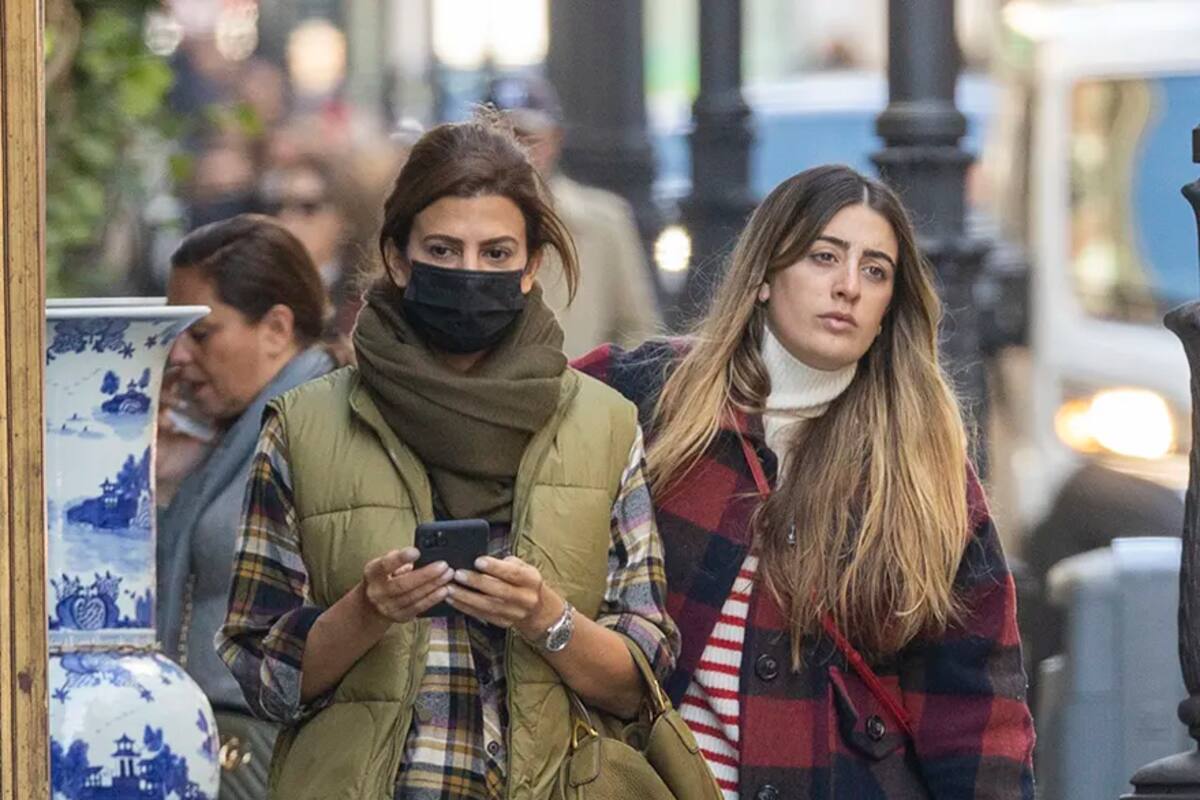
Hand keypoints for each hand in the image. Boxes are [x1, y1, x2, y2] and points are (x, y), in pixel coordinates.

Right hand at [360, 547, 454, 623]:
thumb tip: (419, 554)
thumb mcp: (383, 565)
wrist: (371, 606)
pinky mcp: (399, 617)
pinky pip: (418, 607)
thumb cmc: (383, 578)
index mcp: (372, 573)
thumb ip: (398, 558)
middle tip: (443, 565)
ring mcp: (388, 607)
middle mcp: (378, 592)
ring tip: (448, 576)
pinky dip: (432, 599)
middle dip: (426, 574)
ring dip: (433, 586)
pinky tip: (444, 590)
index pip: (385, 565)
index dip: (400, 559)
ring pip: (413, 597)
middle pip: (403, 584)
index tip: (416, 552)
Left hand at [446, 556, 562, 640]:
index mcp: (531, 580)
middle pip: (499, 591)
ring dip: (466, 597)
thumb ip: (504, 564)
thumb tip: (479, 560)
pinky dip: (466, 607)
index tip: (477, 561)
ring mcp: (515, 613)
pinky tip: (453, 600)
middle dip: (476, 582)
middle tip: (457, 574)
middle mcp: (525, 598)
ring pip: (488, 606)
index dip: (495, 567)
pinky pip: (482, 615)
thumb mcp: (522, 567)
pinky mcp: (504, 623)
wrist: (538, 609)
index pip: (513, 573)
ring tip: (450, 588)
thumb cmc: (524, 581)